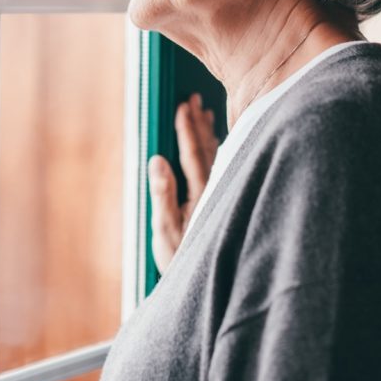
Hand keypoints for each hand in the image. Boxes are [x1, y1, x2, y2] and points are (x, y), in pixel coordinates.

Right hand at [149, 93, 218, 274]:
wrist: (206, 283)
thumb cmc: (179, 259)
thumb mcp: (165, 231)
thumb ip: (162, 194)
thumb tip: (156, 159)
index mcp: (201, 194)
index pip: (193, 154)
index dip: (187, 129)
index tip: (182, 105)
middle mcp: (215, 190)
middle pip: (207, 149)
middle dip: (198, 123)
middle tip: (193, 97)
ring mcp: (221, 194)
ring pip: (216, 155)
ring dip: (208, 132)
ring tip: (204, 110)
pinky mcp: (224, 199)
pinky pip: (222, 164)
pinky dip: (215, 148)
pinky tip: (215, 140)